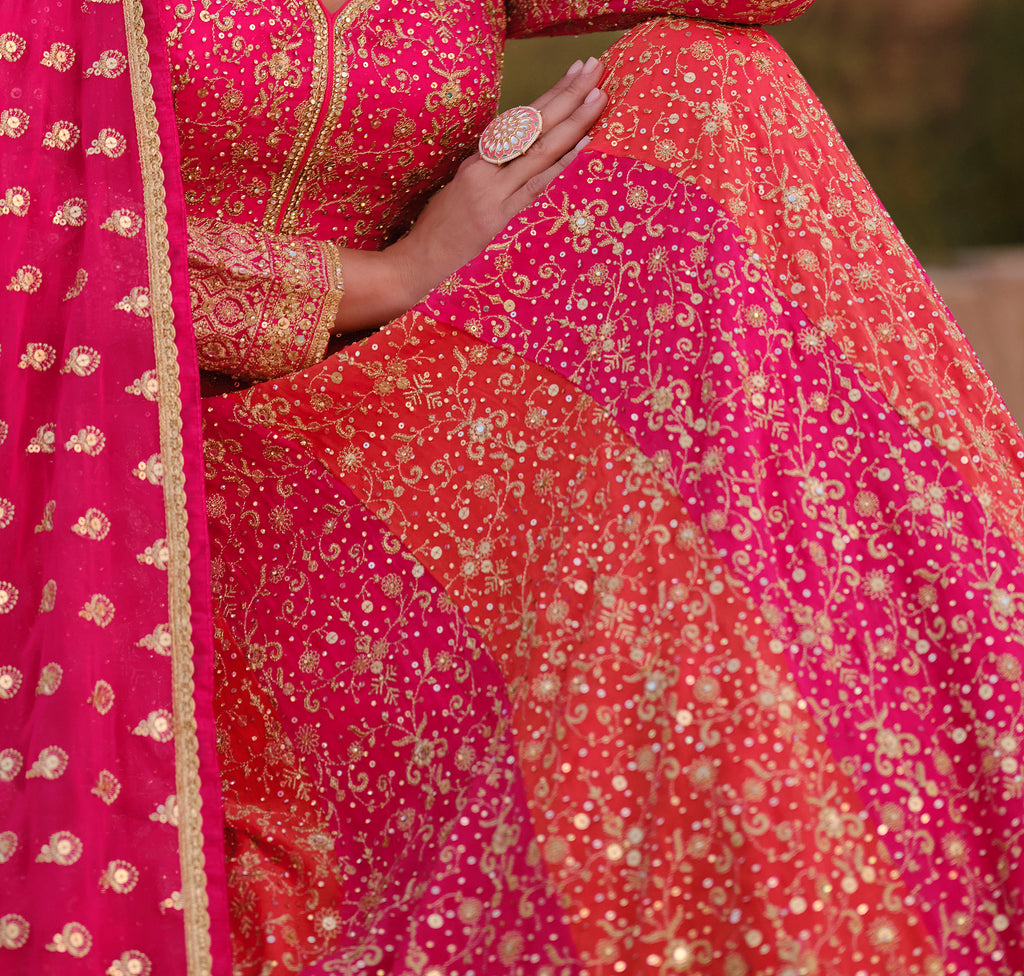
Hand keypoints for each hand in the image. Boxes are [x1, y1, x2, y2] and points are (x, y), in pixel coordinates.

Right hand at [333, 57, 607, 332]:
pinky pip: (535, 183)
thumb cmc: (437, 231)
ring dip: (571, 121)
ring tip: (598, 95)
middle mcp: (484, 168)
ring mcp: (492, 191)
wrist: (416, 261)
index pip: (519, 120)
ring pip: (538, 148)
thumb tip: (518, 161)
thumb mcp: (459, 192)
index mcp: (476, 161)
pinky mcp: (497, 214)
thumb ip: (488, 175)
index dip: (549, 95)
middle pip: (532, 124)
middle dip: (567, 94)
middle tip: (595, 68)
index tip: (574, 73)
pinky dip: (560, 163)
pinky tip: (582, 143)